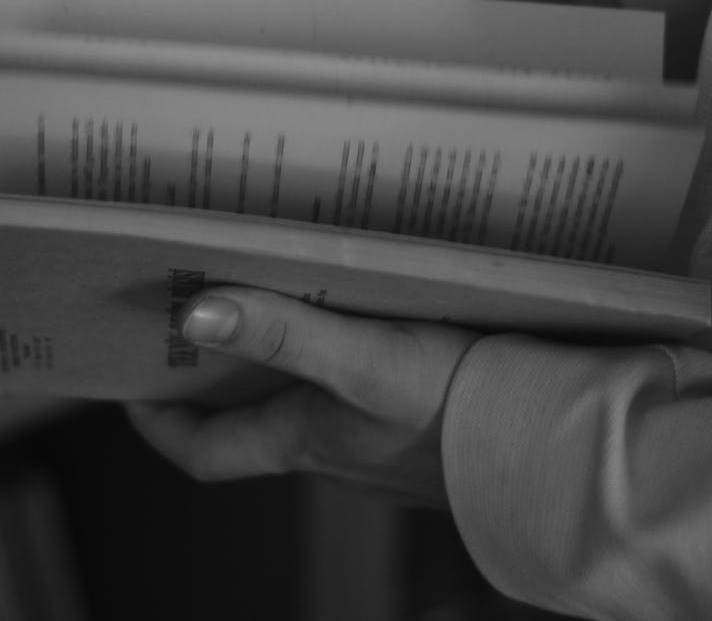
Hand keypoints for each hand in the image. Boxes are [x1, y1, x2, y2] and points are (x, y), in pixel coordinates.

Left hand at [128, 287, 478, 505]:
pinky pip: (351, 387)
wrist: (549, 439)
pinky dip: (330, 353)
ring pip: (300, 400)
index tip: (127, 385)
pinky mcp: (416, 416)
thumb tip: (197, 317)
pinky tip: (354, 310)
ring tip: (261, 293)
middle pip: (247, 420)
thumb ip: (285, 333)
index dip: (158, 424)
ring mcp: (374, 436)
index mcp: (305, 439)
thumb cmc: (460, 407)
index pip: (206, 452)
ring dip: (272, 357)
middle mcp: (331, 446)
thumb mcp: (364, 360)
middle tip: (191, 314)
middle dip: (213, 376)